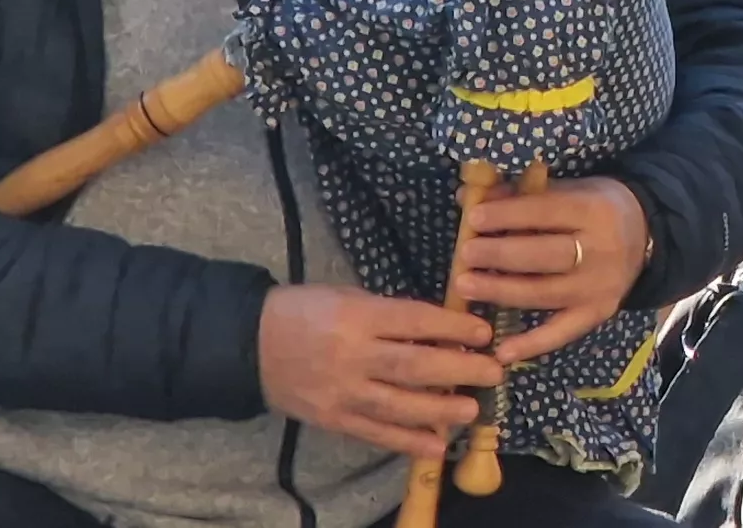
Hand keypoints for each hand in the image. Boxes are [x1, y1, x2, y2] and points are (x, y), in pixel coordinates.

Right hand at [258, 285, 500, 459]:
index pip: (414, 321)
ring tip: (472, 411)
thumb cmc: (306, 312)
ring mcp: (341, 391)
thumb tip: (444, 331)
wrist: (249, 344)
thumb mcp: (349, 297)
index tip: (485, 333)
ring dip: (440, 410)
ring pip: (398, 405)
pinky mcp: (332, 418)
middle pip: (414, 365)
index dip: (453, 327)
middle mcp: (351, 355)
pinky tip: (436, 445)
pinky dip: (407, 442)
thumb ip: (392, 315)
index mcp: (356, 316)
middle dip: (460, 370)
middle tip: (493, 373)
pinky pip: (375, 433)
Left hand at [456, 175, 652, 362]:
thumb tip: (468, 197)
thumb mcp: (569, 190)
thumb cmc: (595, 208)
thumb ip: (521, 194)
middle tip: (466, 254)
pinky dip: (532, 344)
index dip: (509, 216)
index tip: (474, 219)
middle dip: (501, 255)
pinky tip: (501, 352)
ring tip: (464, 286)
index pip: (547, 212)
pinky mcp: (598, 312)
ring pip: (545, 293)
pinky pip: (562, 332)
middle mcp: (601, 250)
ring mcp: (599, 286)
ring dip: (501, 291)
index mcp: (595, 210)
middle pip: (545, 255)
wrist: (646, 235)